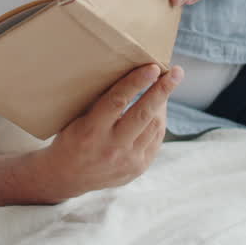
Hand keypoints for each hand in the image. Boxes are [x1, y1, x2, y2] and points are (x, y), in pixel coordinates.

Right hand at [36, 63, 182, 199]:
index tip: (153, 67)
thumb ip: (98, 102)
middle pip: (143, 114)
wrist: (69, 176)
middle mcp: (111, 147)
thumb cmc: (72, 138)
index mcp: (91, 131)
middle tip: (177, 73)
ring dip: (162, 104)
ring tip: (165, 86)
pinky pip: (156, 140)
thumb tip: (126, 73)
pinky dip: (159, 122)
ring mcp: (127, 160)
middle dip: (162, 91)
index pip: (117, 101)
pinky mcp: (138, 167)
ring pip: (155, 126)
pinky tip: (158, 110)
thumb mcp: (76, 119)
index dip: (136, 82)